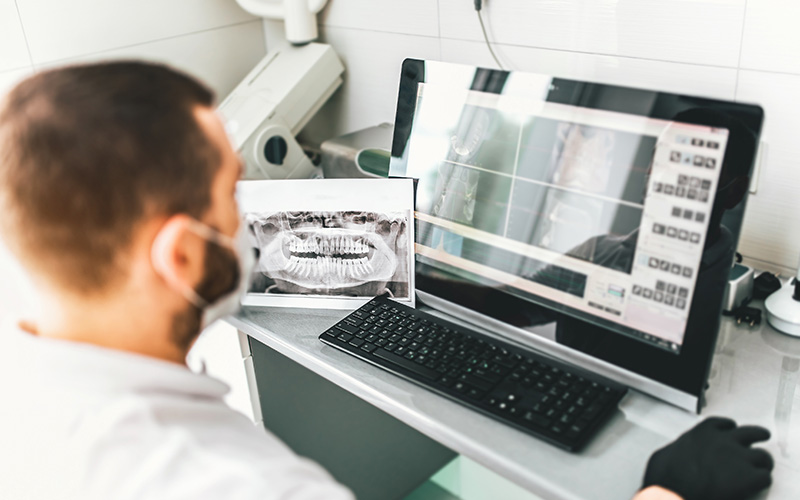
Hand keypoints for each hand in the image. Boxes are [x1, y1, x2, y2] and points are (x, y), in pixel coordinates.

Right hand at [642, 417, 773, 499]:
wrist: (673, 494)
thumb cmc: (666, 479)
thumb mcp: (663, 456)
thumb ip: (678, 450)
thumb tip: (675, 456)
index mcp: (702, 434)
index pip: (723, 424)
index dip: (730, 429)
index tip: (732, 432)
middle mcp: (723, 441)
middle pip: (752, 433)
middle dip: (758, 436)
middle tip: (761, 439)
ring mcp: (738, 458)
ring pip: (763, 456)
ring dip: (761, 463)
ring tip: (762, 469)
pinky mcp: (749, 477)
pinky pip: (765, 477)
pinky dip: (762, 482)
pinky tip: (756, 486)